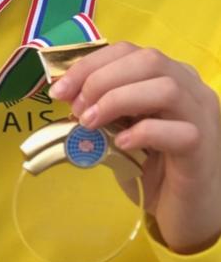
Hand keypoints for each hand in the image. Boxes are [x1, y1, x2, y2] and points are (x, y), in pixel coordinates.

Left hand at [48, 42, 220, 253]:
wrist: (187, 210)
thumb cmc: (152, 165)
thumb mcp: (121, 127)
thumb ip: (102, 106)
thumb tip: (66, 93)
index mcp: (169, 75)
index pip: (128, 51)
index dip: (89, 65)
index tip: (59, 89)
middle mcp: (191, 88)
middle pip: (148, 61)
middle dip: (101, 79)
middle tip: (76, 107)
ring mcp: (202, 116)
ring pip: (166, 89)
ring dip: (118, 100)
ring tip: (91, 123)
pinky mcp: (202, 148)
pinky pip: (178, 131)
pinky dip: (142, 132)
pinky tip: (120, 144)